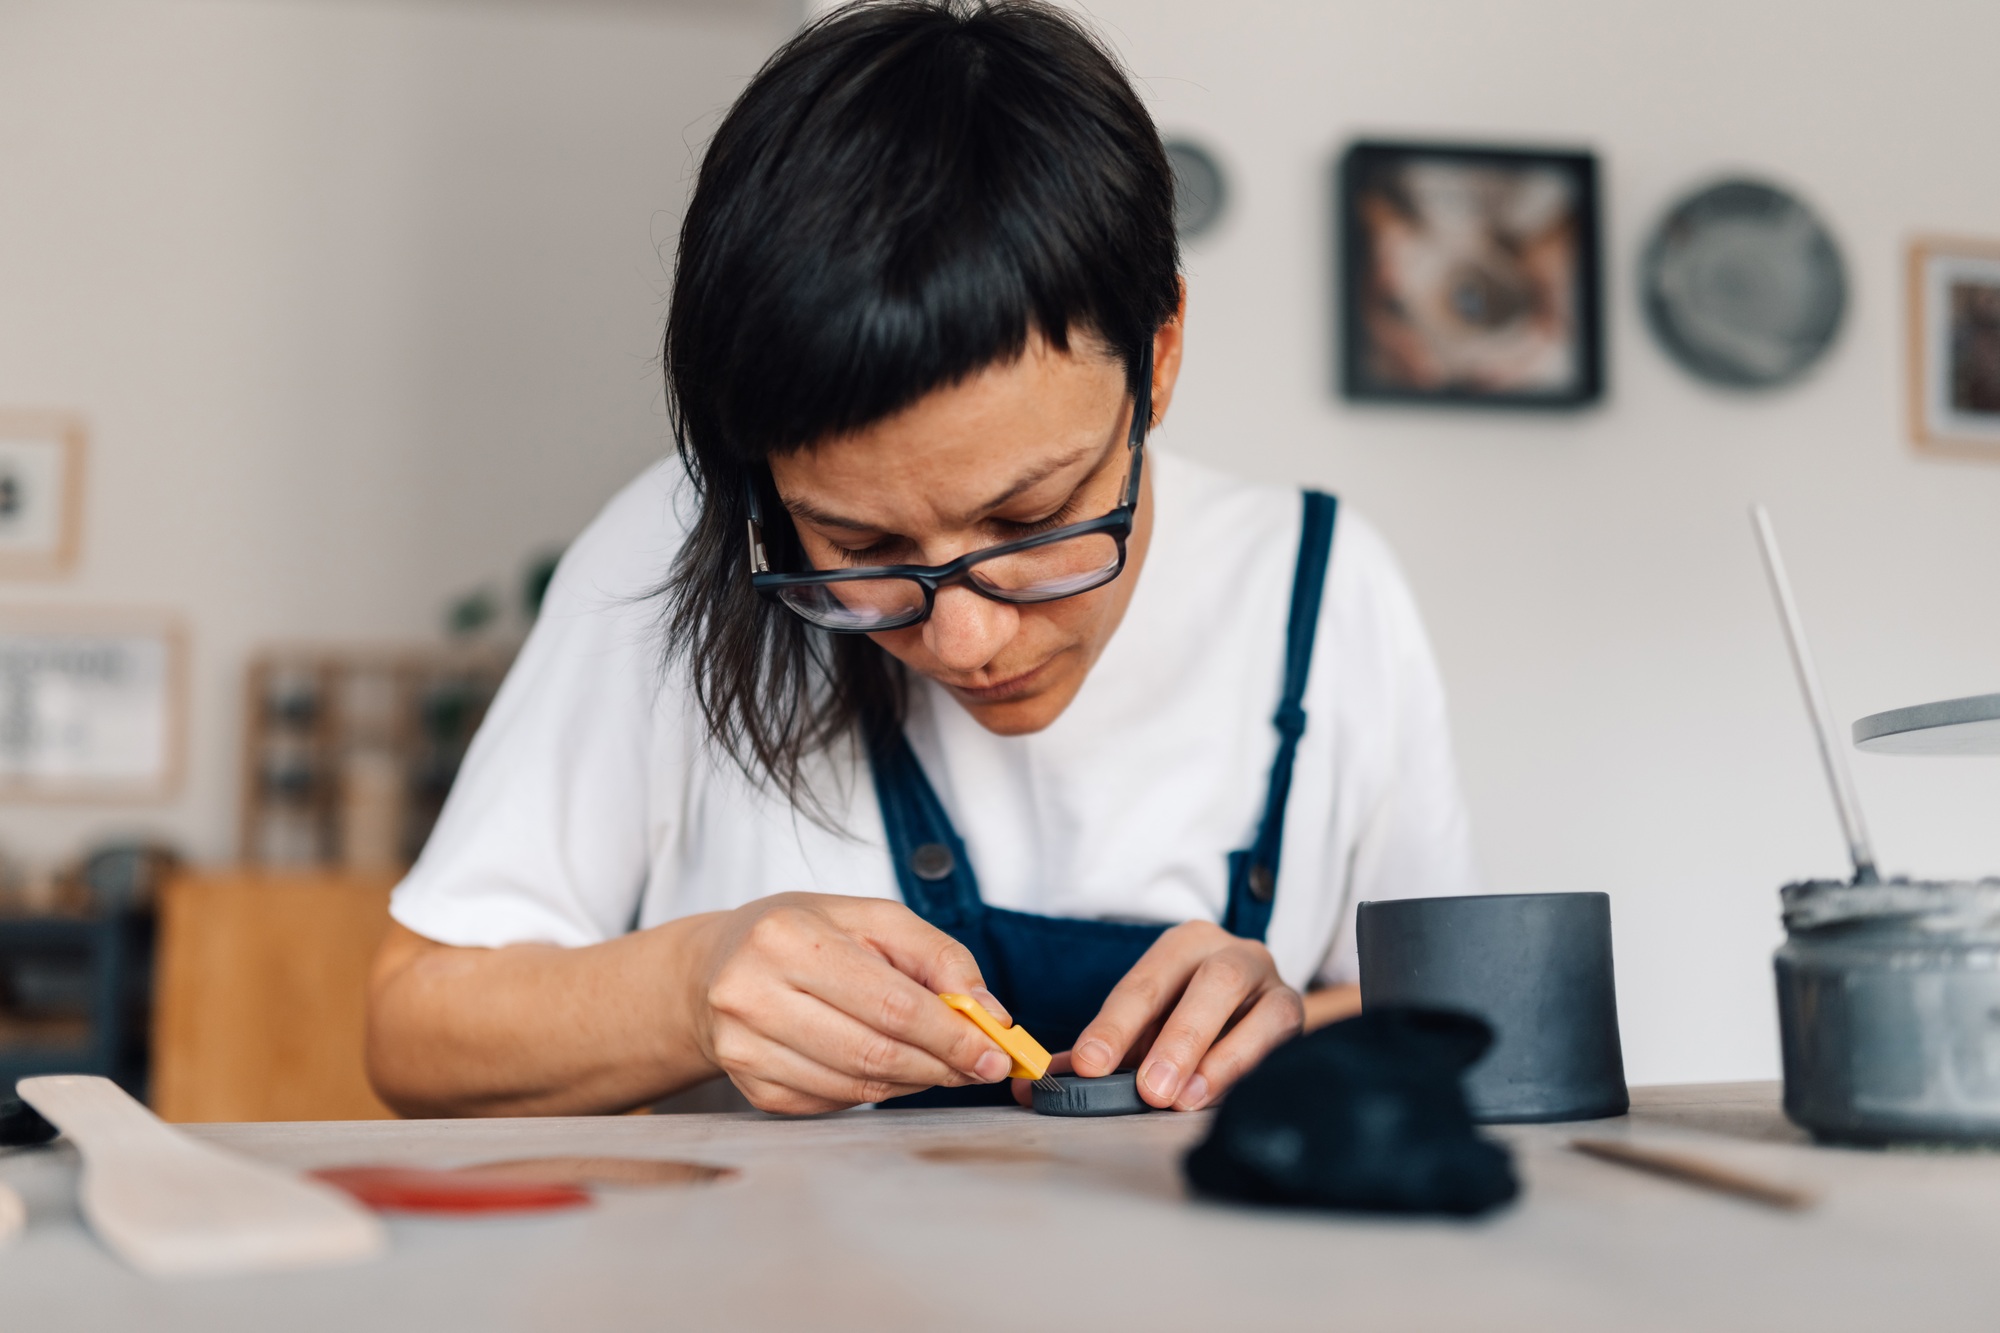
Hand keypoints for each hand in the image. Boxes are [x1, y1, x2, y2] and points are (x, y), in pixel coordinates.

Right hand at [688, 893, 1014, 1114]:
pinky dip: (875, 1091)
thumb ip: (937, 957)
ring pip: (856, 1084)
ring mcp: (744, 1048)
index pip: (891, 1003)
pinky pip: (834, 1102)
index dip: (951, 1034)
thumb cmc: (803, 935)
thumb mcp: (872, 919)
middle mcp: (752, 994)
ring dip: (914, 1081)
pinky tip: (888, 1069)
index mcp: (787, 938)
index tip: (995, 1052)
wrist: (715, 967)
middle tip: (982, 1067)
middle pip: (874, 1051)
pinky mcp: (750, 1087)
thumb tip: (988, 1013)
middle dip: (941, 1064)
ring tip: (940, 1064)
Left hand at [1014, 922, 1302, 1111]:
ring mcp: (1274, 984)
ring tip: (1186, 1100)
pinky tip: (1231, 1099)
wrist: (1252, 1016)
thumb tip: (1031, 1086)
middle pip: (1212, 985)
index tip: (1091, 1066)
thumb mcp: (1140, 1031)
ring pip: (1261, 1011)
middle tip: (1149, 1090)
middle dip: (1178, 1039)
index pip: (1146, 983)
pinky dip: (1256, 1069)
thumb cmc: (1185, 1022)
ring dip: (1221, 1059)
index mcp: (1184, 946)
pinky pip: (1288, 1041)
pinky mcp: (1300, 1017)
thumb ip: (1096, 1054)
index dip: (1115, 1025)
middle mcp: (1233, 954)